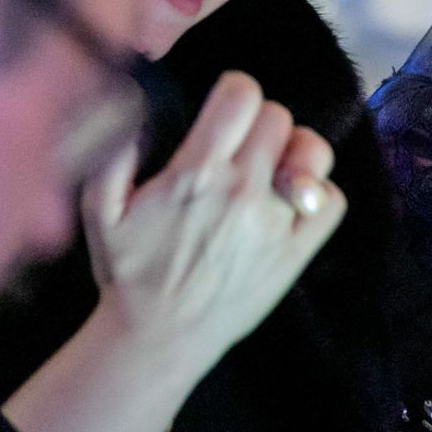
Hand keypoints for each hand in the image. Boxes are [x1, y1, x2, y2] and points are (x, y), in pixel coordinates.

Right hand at [81, 71, 345, 370]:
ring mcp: (276, 223)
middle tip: (239, 147)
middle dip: (257, 123)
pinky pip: (332, 200)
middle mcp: (243, 191)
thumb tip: (139, 103)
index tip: (223, 111)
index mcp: (197, 172)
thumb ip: (114, 151)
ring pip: (314, 152)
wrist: (158, 338)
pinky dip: (318, 194)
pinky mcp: (298, 252)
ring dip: (295, 151)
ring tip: (271, 168)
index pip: (242, 94)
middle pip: (277, 117)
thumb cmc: (129, 271)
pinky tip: (291, 201)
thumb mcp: (99, 208)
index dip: (233, 93)